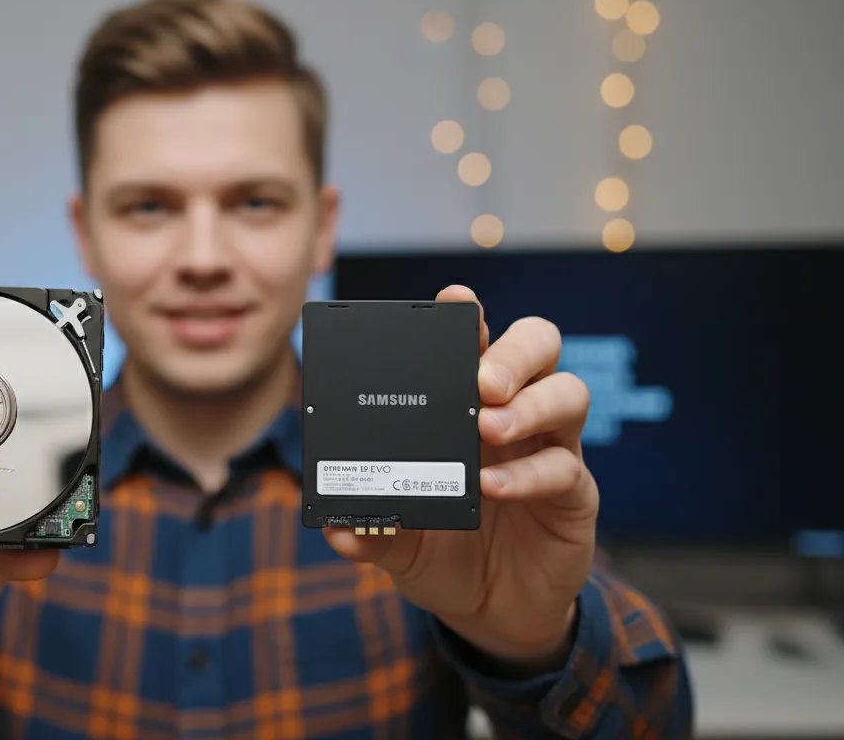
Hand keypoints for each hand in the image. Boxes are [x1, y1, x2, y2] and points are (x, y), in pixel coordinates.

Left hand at [325, 285, 597, 671]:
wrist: (491, 612)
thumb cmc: (444, 554)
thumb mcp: (398, 544)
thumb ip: (372, 532)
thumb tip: (336, 528)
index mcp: (466, 406)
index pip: (477, 343)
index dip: (469, 316)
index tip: (455, 300)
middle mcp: (514, 414)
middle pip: (538, 346)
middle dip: (512, 352)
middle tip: (480, 380)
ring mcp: (550, 449)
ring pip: (569, 392)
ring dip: (529, 404)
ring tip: (488, 426)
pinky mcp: (575, 493)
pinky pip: (565, 467)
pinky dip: (528, 474)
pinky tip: (493, 487)